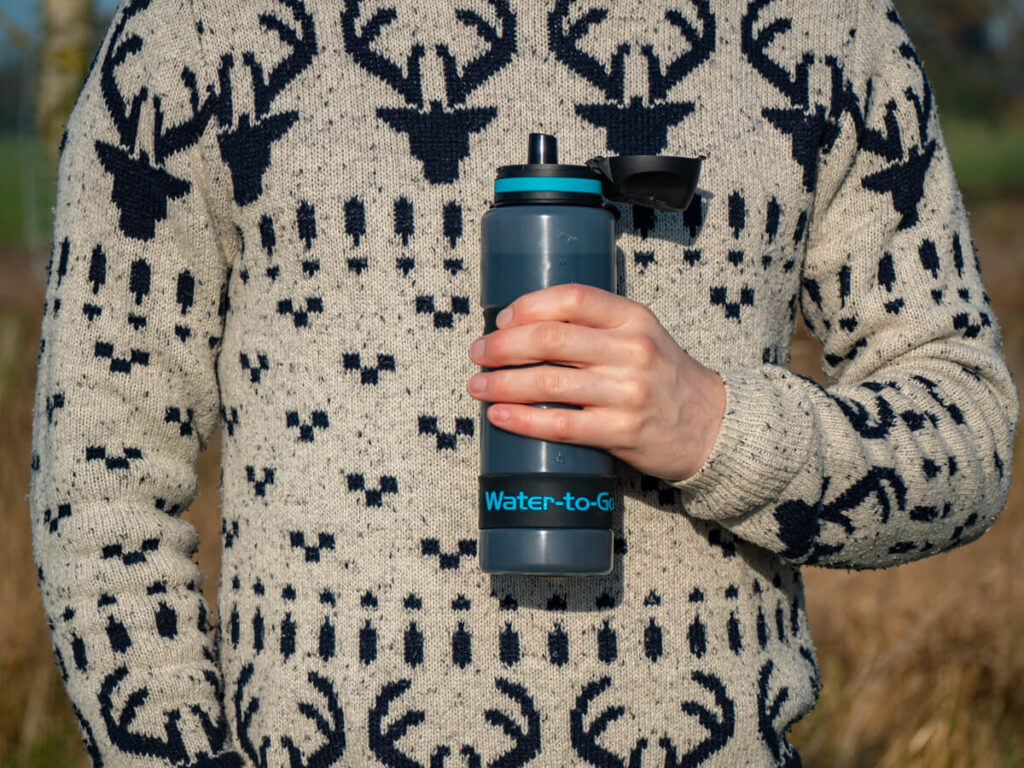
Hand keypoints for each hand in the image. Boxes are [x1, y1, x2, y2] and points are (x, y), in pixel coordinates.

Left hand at [467, 283, 725, 483]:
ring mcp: (626, 392)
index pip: (573, 298)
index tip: (502, 320)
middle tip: (479, 354)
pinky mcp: (621, 431)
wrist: (712, 425)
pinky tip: (500, 416)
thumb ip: (597, 325)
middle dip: (502, 346)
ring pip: (548, 382)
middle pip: (550, 338)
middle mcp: (631, 351)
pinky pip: (560, 424)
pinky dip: (523, 420)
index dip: (529, 306)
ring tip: (478, 387)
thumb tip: (525, 326)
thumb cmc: (665, 378)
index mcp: (633, 318)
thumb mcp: (641, 336)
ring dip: (502, 384)